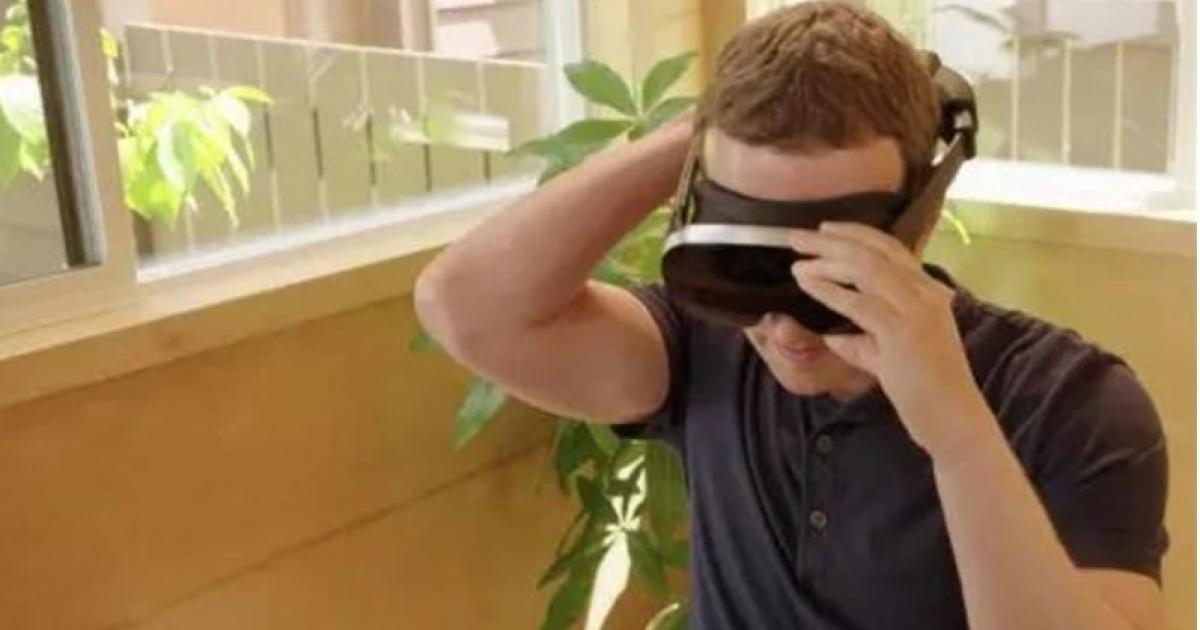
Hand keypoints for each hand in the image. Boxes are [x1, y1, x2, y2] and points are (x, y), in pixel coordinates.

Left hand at [789, 222, 989, 456]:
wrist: (954, 421)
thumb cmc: (925, 391)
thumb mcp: (892, 357)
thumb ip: (866, 342)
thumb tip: (835, 336)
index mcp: (929, 293)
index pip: (891, 248)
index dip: (856, 234)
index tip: (825, 228)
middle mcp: (926, 294)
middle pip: (873, 253)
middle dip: (831, 241)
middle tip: (795, 237)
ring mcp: (917, 312)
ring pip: (866, 270)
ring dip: (826, 262)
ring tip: (796, 261)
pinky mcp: (903, 334)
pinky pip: (859, 303)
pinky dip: (830, 290)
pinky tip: (808, 285)